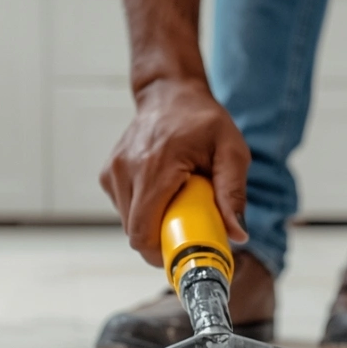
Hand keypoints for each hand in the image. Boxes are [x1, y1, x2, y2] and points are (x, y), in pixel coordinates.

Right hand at [99, 78, 249, 266]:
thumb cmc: (202, 120)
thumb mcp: (231, 152)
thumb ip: (234, 193)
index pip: (143, 231)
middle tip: (186, 230)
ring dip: (152, 224)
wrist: (170, 93)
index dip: (160, 253)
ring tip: (175, 203)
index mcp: (156, 167)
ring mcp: (114, 172)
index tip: (182, 253)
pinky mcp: (109, 174)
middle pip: (135, 232)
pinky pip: (124, 209)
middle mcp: (127, 170)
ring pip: (128, 223)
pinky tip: (161, 193)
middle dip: (160, 240)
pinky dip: (143, 211)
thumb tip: (237, 233)